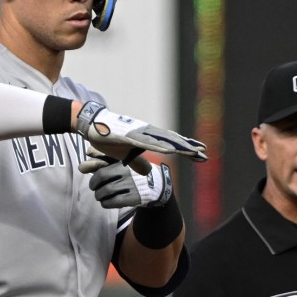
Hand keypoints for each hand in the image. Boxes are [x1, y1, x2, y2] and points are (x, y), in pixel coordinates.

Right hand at [76, 101, 206, 161]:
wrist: (91, 124)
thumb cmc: (107, 138)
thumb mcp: (125, 155)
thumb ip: (137, 163)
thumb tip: (149, 172)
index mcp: (147, 137)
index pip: (171, 144)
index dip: (186, 149)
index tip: (200, 155)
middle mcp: (147, 132)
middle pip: (172, 141)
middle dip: (189, 147)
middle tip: (205, 153)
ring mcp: (139, 133)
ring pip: (164, 141)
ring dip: (179, 146)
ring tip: (194, 152)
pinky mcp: (129, 135)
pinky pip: (148, 143)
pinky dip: (160, 146)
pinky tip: (171, 151)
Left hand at [79, 147, 172, 208]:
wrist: (157, 186)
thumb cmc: (134, 172)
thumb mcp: (121, 162)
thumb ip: (103, 157)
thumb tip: (87, 152)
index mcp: (124, 161)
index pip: (102, 167)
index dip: (93, 175)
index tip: (93, 182)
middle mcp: (128, 172)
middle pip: (102, 178)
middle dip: (94, 185)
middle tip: (95, 189)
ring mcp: (131, 185)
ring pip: (106, 191)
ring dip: (99, 195)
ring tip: (100, 196)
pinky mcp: (134, 198)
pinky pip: (114, 202)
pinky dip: (106, 203)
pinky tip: (106, 202)